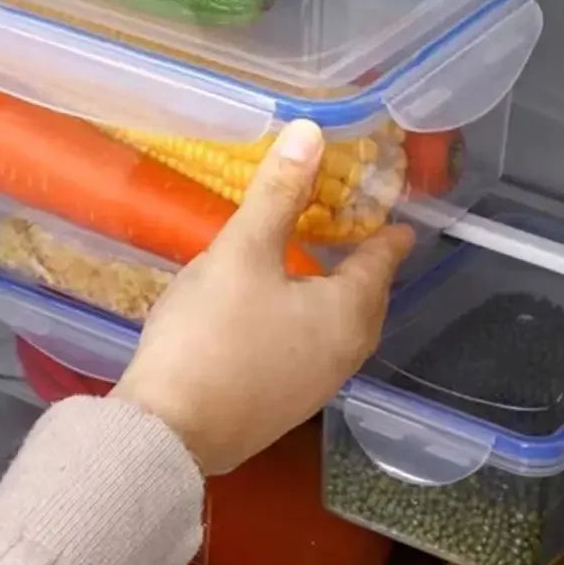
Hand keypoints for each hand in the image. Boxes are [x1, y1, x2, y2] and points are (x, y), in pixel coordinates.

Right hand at [112, 119, 413, 475]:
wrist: (170, 432)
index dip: (388, 228)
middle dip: (362, 259)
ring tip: (315, 258)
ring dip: (333, 288)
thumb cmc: (213, 333)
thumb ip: (278, 193)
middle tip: (351, 224)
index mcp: (349, 312)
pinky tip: (278, 305)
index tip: (394, 208)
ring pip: (338, 322)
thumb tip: (312, 132)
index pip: (382, 258)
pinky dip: (308, 314)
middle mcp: (345, 351)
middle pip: (366, 295)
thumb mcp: (243, 252)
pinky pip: (312, 344)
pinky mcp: (283, 403)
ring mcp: (316, 384)